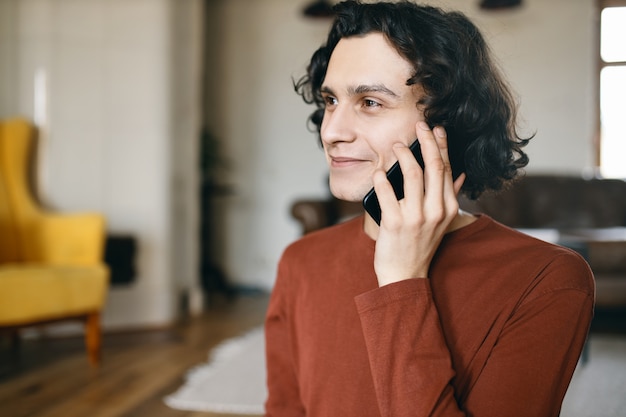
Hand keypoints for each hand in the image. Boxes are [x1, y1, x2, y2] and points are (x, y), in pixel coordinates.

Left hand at [371, 122, 464, 286]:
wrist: (405, 275)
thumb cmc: (419, 245)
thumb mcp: (441, 222)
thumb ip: (449, 196)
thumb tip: (460, 175)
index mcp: (448, 208)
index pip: (447, 169)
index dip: (441, 146)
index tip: (435, 129)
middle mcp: (435, 211)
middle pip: (434, 166)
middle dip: (426, 141)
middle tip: (419, 124)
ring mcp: (415, 217)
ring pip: (412, 174)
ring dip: (403, 155)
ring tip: (396, 145)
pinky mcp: (395, 222)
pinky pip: (387, 191)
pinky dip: (381, 177)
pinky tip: (378, 170)